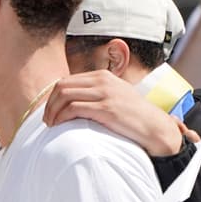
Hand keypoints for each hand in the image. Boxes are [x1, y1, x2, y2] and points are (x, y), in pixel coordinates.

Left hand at [45, 71, 183, 155]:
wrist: (153, 126)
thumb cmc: (130, 115)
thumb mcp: (113, 95)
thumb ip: (93, 93)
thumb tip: (68, 101)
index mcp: (102, 75)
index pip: (66, 81)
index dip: (52, 98)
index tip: (49, 112)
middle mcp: (102, 80)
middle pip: (61, 87)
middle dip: (49, 104)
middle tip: (47, 120)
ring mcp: (105, 93)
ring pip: (65, 95)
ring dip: (53, 111)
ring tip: (51, 124)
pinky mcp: (106, 108)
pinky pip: (73, 108)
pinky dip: (62, 116)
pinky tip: (60, 125)